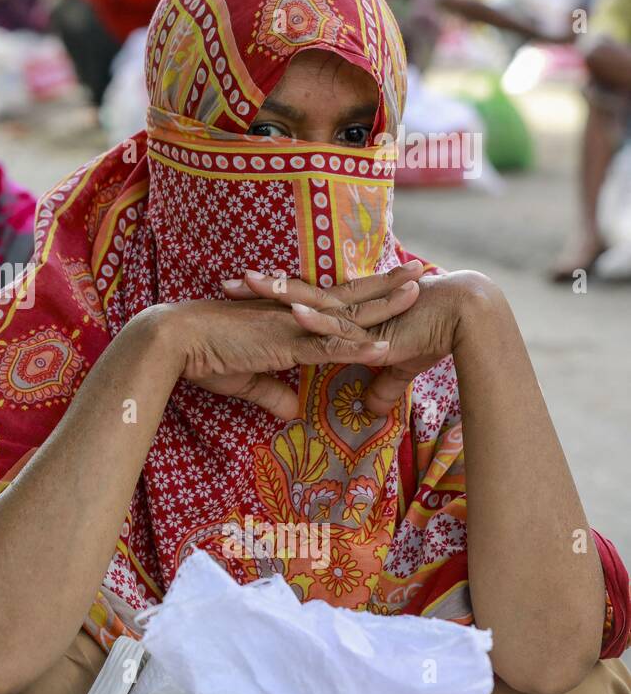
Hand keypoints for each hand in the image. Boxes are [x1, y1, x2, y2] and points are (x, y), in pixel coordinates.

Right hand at [150, 273, 415, 421]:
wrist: (177, 341)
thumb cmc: (203, 355)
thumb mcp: (244, 378)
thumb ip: (272, 391)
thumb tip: (293, 411)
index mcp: (284, 317)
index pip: (330, 304)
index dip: (361, 296)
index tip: (389, 287)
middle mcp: (292, 314)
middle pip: (348, 298)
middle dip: (385, 286)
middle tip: (419, 272)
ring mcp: (290, 326)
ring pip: (346, 316)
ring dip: (383, 306)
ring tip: (417, 294)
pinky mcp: (283, 344)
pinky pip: (327, 348)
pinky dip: (356, 349)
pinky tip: (385, 348)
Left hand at [234, 266, 503, 414]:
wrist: (469, 318)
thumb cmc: (434, 336)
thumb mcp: (400, 367)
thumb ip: (382, 387)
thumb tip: (371, 409)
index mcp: (348, 316)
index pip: (303, 305)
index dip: (273, 301)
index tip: (240, 298)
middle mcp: (349, 312)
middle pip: (298, 298)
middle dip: (262, 292)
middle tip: (225, 284)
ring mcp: (360, 320)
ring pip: (313, 304)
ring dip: (281, 295)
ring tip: (248, 284)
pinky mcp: (375, 332)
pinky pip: (340, 327)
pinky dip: (317, 319)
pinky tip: (293, 312)